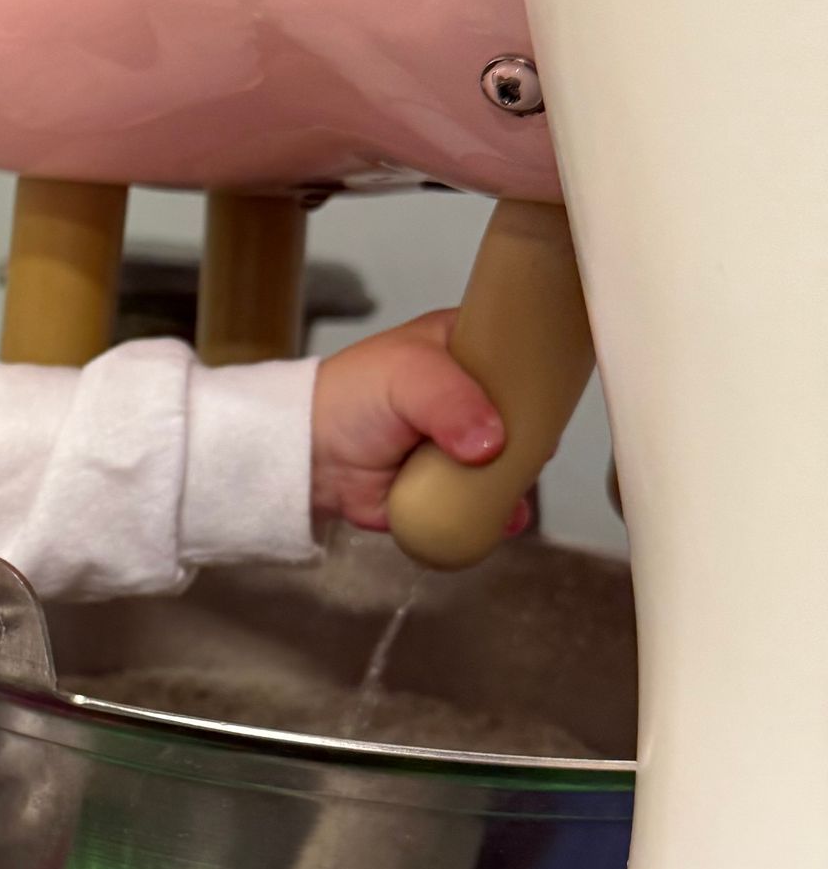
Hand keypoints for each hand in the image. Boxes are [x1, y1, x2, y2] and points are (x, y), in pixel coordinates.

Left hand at [312, 312, 527, 536]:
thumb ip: (450, 403)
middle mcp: (471, 397)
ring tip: (519, 486)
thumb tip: (489, 444)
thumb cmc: (351, 397)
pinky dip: (496, 512)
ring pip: (510, 460)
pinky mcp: (452, 485)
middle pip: (524, 414)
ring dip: (519, 477)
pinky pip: (485, 501)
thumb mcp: (406, 377)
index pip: (522, 354)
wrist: (310, 456)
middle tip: (537, 449)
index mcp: (467, 350)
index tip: (558, 393)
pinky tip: (505, 517)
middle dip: (534, 435)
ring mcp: (464, 443)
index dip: (542, 373)